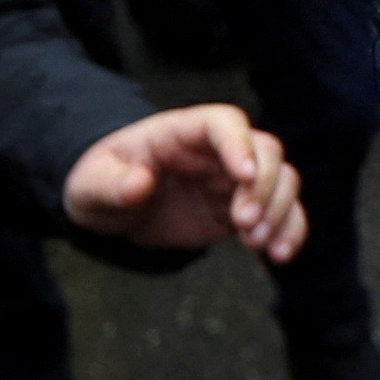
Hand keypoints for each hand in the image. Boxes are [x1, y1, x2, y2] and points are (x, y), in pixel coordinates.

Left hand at [63, 105, 308, 262]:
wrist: (115, 209)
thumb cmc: (101, 184)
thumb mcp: (90, 184)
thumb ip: (110, 183)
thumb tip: (140, 184)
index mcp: (183, 132)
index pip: (224, 123)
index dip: (238, 144)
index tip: (242, 176)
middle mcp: (218, 151)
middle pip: (266, 149)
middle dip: (263, 187)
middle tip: (243, 225)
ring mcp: (235, 180)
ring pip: (283, 180)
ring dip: (279, 211)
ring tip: (254, 244)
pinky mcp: (246, 209)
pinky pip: (284, 213)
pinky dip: (290, 231)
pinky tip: (279, 256)